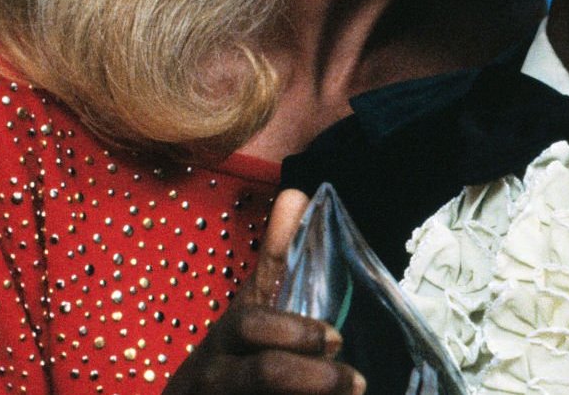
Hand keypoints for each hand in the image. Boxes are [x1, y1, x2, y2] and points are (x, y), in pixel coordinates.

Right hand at [164, 189, 364, 394]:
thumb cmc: (233, 358)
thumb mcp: (252, 310)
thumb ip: (275, 260)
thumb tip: (296, 194)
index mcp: (223, 339)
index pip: (251, 324)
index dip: (296, 331)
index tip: (336, 339)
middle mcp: (212, 375)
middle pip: (263, 373)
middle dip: (313, 379)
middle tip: (356, 382)